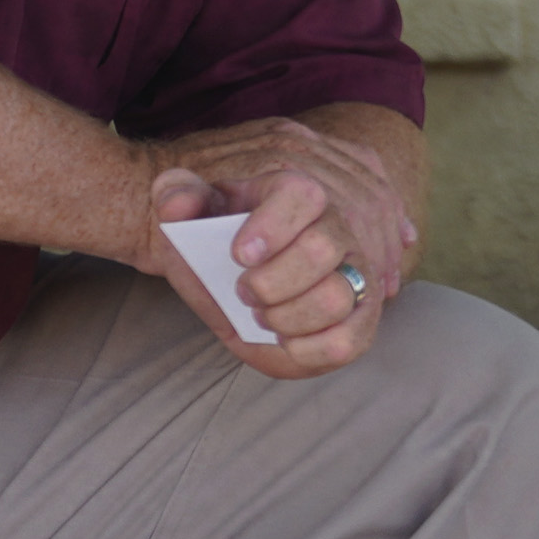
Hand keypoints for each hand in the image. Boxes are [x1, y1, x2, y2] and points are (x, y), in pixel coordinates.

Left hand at [144, 118, 410, 379]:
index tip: (239, 255)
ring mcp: (358, 268)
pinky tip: (285, 339)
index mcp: (294, 189)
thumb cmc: (212, 233)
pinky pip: (350, 340)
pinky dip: (308, 349)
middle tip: (244, 291)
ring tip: (263, 315)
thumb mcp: (185, 208)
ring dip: (286, 317)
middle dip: (270, 282)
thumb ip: (176, 194)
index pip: (301, 194)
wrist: (229, 268)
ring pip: (337, 297)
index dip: (271, 226)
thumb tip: (179, 203)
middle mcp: (338, 223)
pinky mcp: (363, 313)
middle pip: (321, 248)